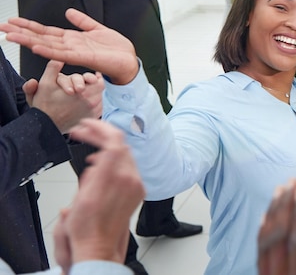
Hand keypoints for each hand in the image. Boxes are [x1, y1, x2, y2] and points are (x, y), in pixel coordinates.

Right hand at [0, 8, 137, 84]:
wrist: (128, 60)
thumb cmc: (114, 49)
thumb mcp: (97, 29)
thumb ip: (82, 21)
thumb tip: (68, 12)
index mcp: (72, 39)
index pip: (45, 32)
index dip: (29, 26)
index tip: (12, 22)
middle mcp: (69, 46)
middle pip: (41, 38)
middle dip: (21, 33)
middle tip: (2, 29)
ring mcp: (74, 53)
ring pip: (47, 46)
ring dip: (29, 41)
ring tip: (11, 36)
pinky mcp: (83, 58)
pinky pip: (63, 54)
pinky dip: (49, 51)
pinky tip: (36, 47)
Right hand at [29, 60, 103, 132]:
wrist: (46, 126)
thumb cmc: (45, 105)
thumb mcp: (45, 84)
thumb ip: (53, 68)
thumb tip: (58, 58)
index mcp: (84, 92)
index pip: (98, 80)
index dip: (92, 77)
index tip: (86, 79)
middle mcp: (92, 102)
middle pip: (100, 87)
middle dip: (92, 85)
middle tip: (84, 85)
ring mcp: (93, 111)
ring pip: (99, 97)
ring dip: (93, 94)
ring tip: (82, 94)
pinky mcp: (93, 118)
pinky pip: (99, 107)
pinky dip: (93, 104)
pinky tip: (83, 103)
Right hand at [53, 119, 144, 270]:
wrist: (100, 247)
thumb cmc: (87, 228)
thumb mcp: (81, 196)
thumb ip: (91, 173)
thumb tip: (97, 161)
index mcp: (113, 178)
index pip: (114, 140)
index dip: (101, 128)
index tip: (88, 124)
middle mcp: (130, 179)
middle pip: (120, 144)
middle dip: (101, 135)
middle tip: (84, 132)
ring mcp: (136, 184)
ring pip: (125, 154)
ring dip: (107, 147)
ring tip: (89, 152)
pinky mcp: (139, 189)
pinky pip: (129, 166)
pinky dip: (114, 160)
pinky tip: (101, 165)